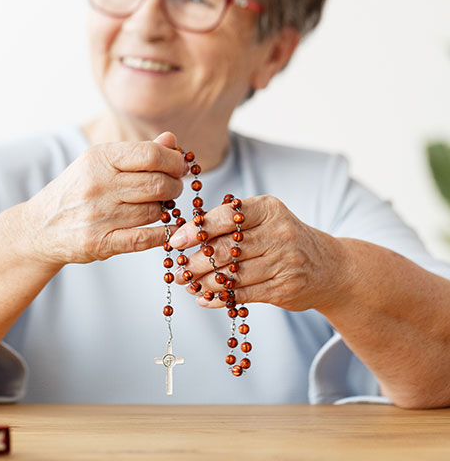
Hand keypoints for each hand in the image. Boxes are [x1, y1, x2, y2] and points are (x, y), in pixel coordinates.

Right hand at [21, 132, 187, 265]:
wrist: (39, 227)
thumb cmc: (75, 191)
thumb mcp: (98, 164)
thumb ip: (136, 152)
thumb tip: (172, 140)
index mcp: (98, 159)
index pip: (151, 155)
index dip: (174, 161)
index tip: (178, 167)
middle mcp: (97, 185)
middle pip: (158, 184)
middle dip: (174, 186)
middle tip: (173, 189)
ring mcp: (98, 216)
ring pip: (155, 211)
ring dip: (163, 210)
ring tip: (155, 206)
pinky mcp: (99, 243)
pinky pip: (145, 238)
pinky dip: (162, 234)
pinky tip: (164, 229)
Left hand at [167, 195, 345, 311]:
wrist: (330, 268)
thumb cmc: (284, 239)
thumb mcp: (265, 219)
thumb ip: (232, 223)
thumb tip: (185, 235)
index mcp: (269, 209)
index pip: (227, 216)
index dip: (197, 229)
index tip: (176, 242)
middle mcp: (279, 233)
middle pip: (226, 249)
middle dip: (195, 261)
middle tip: (177, 270)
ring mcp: (284, 262)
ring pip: (232, 275)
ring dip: (203, 282)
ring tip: (187, 283)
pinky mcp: (284, 288)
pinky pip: (243, 295)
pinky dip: (219, 298)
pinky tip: (203, 298)